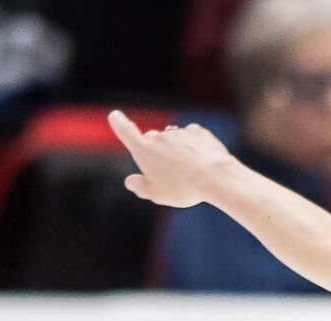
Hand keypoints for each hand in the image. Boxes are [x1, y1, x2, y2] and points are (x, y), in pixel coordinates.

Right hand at [108, 114, 232, 208]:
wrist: (215, 177)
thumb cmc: (183, 188)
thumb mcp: (157, 195)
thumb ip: (141, 187)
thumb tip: (130, 181)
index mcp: (144, 150)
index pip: (126, 132)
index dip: (119, 123)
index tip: (115, 115)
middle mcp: (159, 137)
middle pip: (152, 140)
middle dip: (156, 152)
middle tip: (167, 175)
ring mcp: (179, 133)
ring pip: (172, 139)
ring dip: (175, 150)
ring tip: (187, 172)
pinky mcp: (198, 133)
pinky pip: (190, 137)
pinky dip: (191, 146)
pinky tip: (198, 160)